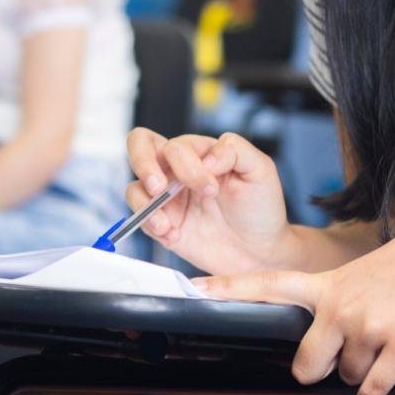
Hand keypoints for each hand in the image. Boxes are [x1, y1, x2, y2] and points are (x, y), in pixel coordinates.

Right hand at [126, 128, 294, 274]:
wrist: (260, 251)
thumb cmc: (261, 208)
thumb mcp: (260, 171)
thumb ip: (236, 151)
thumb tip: (207, 156)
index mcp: (201, 152)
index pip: (176, 144)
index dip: (187, 165)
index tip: (211, 189)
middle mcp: (179, 171)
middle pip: (140, 146)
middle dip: (143, 164)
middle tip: (160, 188)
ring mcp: (168, 198)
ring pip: (134, 187)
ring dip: (145, 204)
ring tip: (167, 224)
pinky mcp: (162, 225)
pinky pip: (140, 219)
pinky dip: (150, 226)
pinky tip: (173, 234)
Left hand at [193, 211, 394, 394]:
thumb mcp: (361, 270)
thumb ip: (332, 299)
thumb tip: (322, 345)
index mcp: (327, 284)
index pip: (267, 284)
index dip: (227, 289)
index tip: (192, 289)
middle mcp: (341, 307)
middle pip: (305, 366)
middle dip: (317, 370)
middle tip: (334, 357)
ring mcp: (370, 327)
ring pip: (346, 378)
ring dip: (361, 370)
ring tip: (384, 339)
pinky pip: (371, 391)